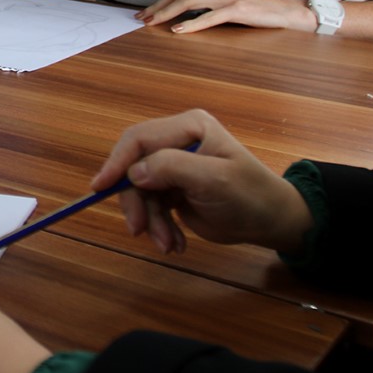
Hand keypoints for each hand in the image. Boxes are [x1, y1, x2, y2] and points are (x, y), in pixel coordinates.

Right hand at [89, 109, 313, 254]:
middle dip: (136, 201)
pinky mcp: (173, 189)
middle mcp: (177, 142)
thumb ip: (172, 168)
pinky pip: (151, 207)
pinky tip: (175, 242)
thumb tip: (133, 173)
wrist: (272, 223)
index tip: (100, 187)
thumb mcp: (214, 179)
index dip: (117, 162)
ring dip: (150, 221)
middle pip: (134, 167)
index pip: (139, 139)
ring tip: (167, 244)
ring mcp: (174, 166)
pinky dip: (159, 227)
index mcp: (187, 127)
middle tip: (138, 230)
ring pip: (140, 191)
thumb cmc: (250, 195)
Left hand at [139, 0, 317, 33]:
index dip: (161, 0)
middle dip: (158, 6)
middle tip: (141, 18)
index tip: (145, 11)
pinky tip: (177, 30)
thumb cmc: (255, 8)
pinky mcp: (236, 9)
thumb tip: (180, 11)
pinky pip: (208, 17)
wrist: (285, 13)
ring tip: (152, 22)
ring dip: (167, 13)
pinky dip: (191, 24)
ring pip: (189, 2)